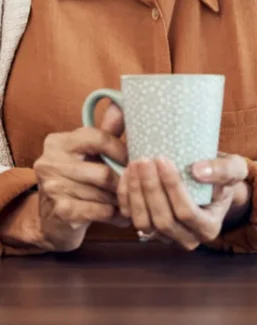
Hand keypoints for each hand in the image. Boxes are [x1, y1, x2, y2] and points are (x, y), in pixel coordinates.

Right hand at [31, 103, 127, 251]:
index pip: (99, 138)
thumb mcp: (90, 153)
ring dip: (121, 198)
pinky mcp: (60, 211)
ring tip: (132, 200)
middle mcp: (50, 162)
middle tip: (138, 184)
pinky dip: (114, 213)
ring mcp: (53, 187)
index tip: (134, 159)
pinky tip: (119, 215)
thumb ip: (106, 131)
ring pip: (104, 192)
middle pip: (104, 171)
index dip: (121, 150)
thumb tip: (120, 103)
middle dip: (124, 180)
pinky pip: (100, 210)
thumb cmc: (78, 180)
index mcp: (58, 142)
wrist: (52, 221)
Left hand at [117, 154, 251, 250]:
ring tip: (135, 164)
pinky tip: (128, 174)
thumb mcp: (234, 169)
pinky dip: (126, 197)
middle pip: (163, 219)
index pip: (186, 212)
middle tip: (145, 160)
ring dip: (136, 193)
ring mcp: (166, 237)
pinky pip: (131, 219)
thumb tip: (197, 171)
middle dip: (150, 188)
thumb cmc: (224, 176)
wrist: (213, 184)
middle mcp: (187, 239)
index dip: (172, 187)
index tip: (163, 160)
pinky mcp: (149, 230)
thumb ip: (222, 170)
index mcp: (209, 228)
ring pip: (144, 222)